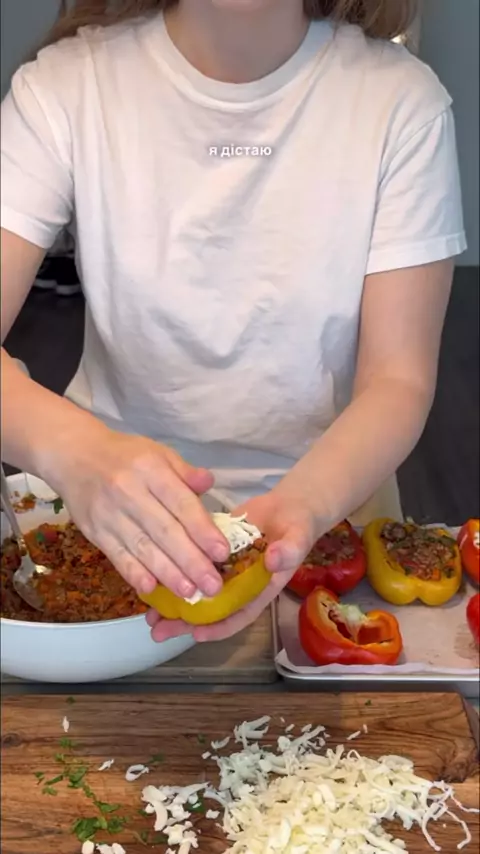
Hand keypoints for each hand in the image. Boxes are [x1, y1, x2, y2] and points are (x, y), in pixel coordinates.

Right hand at [52, 423, 229, 598]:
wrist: (75, 457)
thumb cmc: (126, 456)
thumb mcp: (158, 453)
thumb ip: (185, 472)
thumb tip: (209, 483)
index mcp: (151, 469)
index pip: (181, 503)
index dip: (202, 530)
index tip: (222, 553)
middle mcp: (129, 492)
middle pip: (164, 531)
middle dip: (191, 561)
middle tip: (213, 585)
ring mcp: (109, 515)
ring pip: (142, 548)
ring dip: (168, 574)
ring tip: (190, 593)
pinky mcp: (95, 532)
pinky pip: (117, 556)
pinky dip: (133, 574)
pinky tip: (151, 589)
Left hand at [148, 485, 318, 642]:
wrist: (287, 507)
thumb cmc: (297, 527)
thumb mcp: (298, 537)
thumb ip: (289, 550)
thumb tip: (275, 560)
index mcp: (258, 589)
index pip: (239, 614)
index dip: (219, 627)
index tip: (197, 634)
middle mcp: (237, 585)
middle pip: (210, 610)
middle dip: (184, 623)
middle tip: (158, 631)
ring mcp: (223, 570)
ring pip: (196, 591)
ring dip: (173, 602)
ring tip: (148, 616)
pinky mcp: (211, 553)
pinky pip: (191, 567)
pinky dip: (174, 573)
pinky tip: (151, 577)